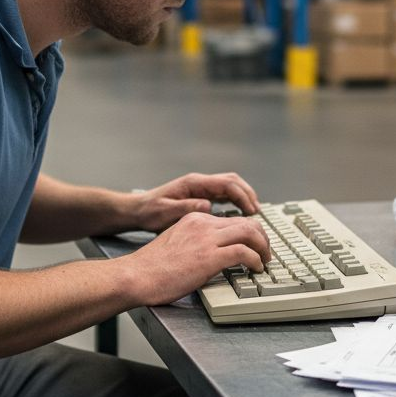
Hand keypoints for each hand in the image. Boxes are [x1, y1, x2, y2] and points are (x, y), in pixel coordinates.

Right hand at [123, 212, 270, 305]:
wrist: (136, 276)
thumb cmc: (151, 268)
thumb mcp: (176, 243)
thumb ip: (195, 242)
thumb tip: (212, 253)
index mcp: (194, 218)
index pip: (232, 219)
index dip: (249, 232)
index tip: (255, 244)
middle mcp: (203, 224)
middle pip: (246, 222)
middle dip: (262, 237)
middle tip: (266, 252)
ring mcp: (206, 239)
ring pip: (250, 232)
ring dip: (263, 247)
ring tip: (265, 261)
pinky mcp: (209, 257)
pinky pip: (244, 252)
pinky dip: (255, 260)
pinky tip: (256, 268)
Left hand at [130, 172, 259, 232]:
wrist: (138, 210)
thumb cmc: (150, 212)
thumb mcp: (165, 212)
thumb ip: (186, 207)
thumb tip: (208, 205)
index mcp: (194, 183)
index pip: (226, 183)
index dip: (242, 195)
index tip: (252, 210)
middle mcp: (199, 183)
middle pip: (232, 181)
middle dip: (248, 194)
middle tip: (257, 212)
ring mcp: (200, 188)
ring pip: (230, 187)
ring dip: (244, 197)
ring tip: (253, 213)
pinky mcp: (200, 196)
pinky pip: (224, 195)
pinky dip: (236, 202)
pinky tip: (240, 215)